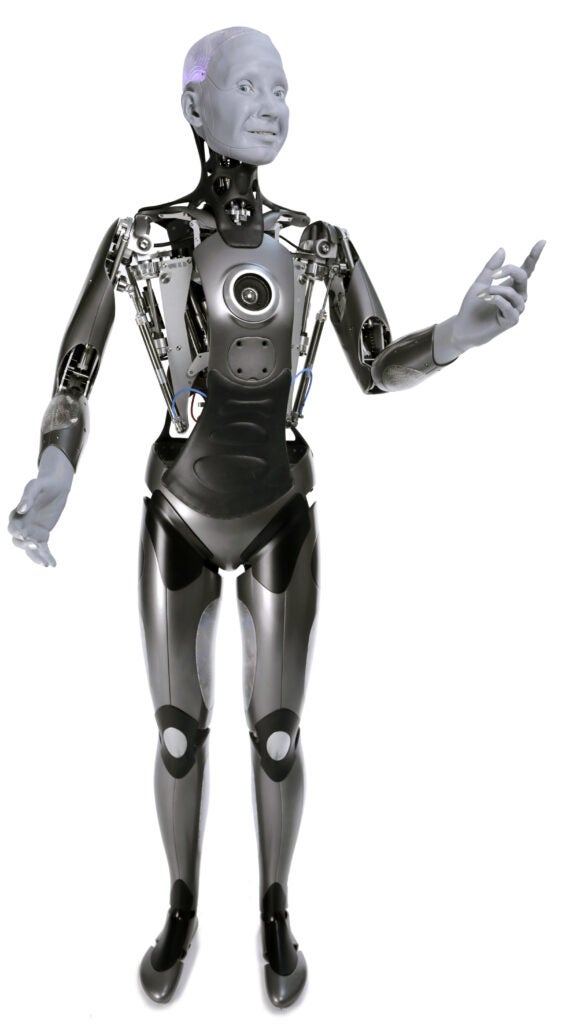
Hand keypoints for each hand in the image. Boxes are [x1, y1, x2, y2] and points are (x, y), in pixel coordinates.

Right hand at [8, 447, 73, 566]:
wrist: (57, 486)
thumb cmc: (43, 484)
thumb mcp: (35, 486)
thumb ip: (27, 497)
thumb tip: (21, 510)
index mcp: (17, 514)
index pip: (13, 527)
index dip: (17, 532)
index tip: (24, 534)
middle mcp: (22, 524)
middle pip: (18, 540)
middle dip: (25, 545)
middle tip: (36, 545)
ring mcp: (32, 531)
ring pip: (30, 548)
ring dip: (36, 556)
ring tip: (45, 563)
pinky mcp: (43, 535)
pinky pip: (42, 548)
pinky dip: (46, 556)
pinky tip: (52, 564)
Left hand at [434, 240, 544, 361]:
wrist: (463, 327)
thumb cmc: (472, 306)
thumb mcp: (480, 282)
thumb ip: (491, 267)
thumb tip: (503, 249)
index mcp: (512, 285)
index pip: (527, 269)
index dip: (534, 256)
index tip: (542, 241)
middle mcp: (518, 296)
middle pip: (523, 276)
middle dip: (510, 271)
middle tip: (493, 274)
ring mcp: (516, 309)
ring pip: (514, 293)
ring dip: (497, 291)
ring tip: (482, 295)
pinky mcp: (512, 321)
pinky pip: (511, 308)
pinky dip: (499, 301)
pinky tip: (488, 300)